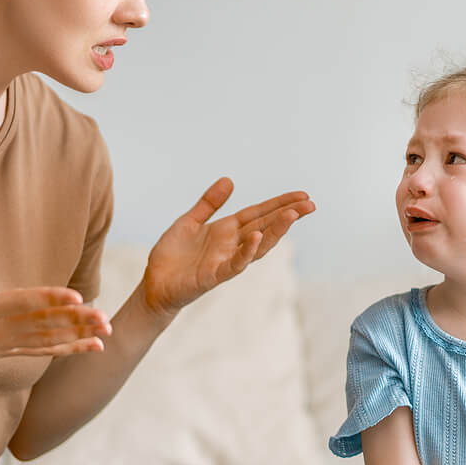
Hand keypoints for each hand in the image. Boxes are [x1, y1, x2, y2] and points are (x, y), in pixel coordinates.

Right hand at [0, 252, 111, 383]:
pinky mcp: (10, 351)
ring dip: (78, 333)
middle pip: (43, 324)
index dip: (50, 300)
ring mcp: (6, 344)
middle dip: (74, 320)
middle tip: (104, 316)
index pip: (23, 304)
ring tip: (106, 328)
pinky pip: (45, 351)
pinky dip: (70, 349)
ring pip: (48, 339)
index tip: (75, 296)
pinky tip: (94, 347)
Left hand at [139, 178, 314, 318]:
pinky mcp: (213, 276)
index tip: (302, 195)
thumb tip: (229, 180)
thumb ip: (209, 203)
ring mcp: (225, 261)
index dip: (280, 204)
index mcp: (227, 230)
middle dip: (288, 215)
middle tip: (311, 204)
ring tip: (292, 215)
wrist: (154, 284)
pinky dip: (246, 252)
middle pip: (265, 227)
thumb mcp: (189, 221)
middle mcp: (231, 245)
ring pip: (257, 246)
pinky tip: (256, 237)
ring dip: (275, 231)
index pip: (259, 214)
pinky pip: (234, 264)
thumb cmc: (172, 256)